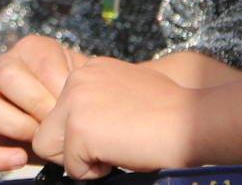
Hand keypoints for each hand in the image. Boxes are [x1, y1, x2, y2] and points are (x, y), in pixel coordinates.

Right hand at [0, 36, 84, 170]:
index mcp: (33, 51)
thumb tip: (71, 100)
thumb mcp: (87, 85)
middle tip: (56, 119)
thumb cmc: (84, 101)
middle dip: (35, 101)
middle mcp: (6, 71)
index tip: (73, 102)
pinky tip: (20, 158)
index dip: (56, 84)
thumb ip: (78, 85)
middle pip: (4, 75)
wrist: (83, 123)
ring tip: (40, 138)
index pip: (36, 58)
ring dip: (14, 125)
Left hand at [33, 57, 196, 178]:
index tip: (110, 132)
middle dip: (73, 148)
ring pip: (50, 148)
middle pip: (48, 130)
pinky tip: (122, 154)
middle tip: (112, 144)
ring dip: (81, 160)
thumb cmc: (169, 114)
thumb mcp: (125, 92)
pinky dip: (95, 172)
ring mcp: (75, 101)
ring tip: (117, 148)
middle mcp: (77, 78)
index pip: (59, 111)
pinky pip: (70, 168)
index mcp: (88, 69)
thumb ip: (98, 102)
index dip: (80, 133)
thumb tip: (81, 128)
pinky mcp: (79, 128)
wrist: (193, 121)